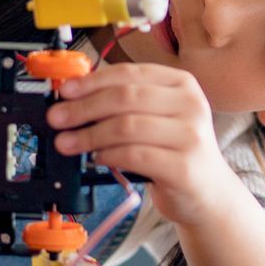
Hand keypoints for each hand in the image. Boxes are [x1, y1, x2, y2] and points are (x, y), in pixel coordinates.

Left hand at [47, 64, 242, 228]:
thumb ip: (125, 103)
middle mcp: (191, 104)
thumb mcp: (157, 117)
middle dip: (83, 108)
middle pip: (125, 97)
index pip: (129, 72)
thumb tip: (73, 98)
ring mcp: (190, 135)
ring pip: (126, 126)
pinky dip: (108, 156)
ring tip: (67, 143)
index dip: (91, 81)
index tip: (64, 91)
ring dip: (89, 135)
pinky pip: (134, 155)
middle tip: (56, 119)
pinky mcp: (184, 166)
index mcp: (181, 83)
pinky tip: (95, 159)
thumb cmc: (174, 152)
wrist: (208, 193)